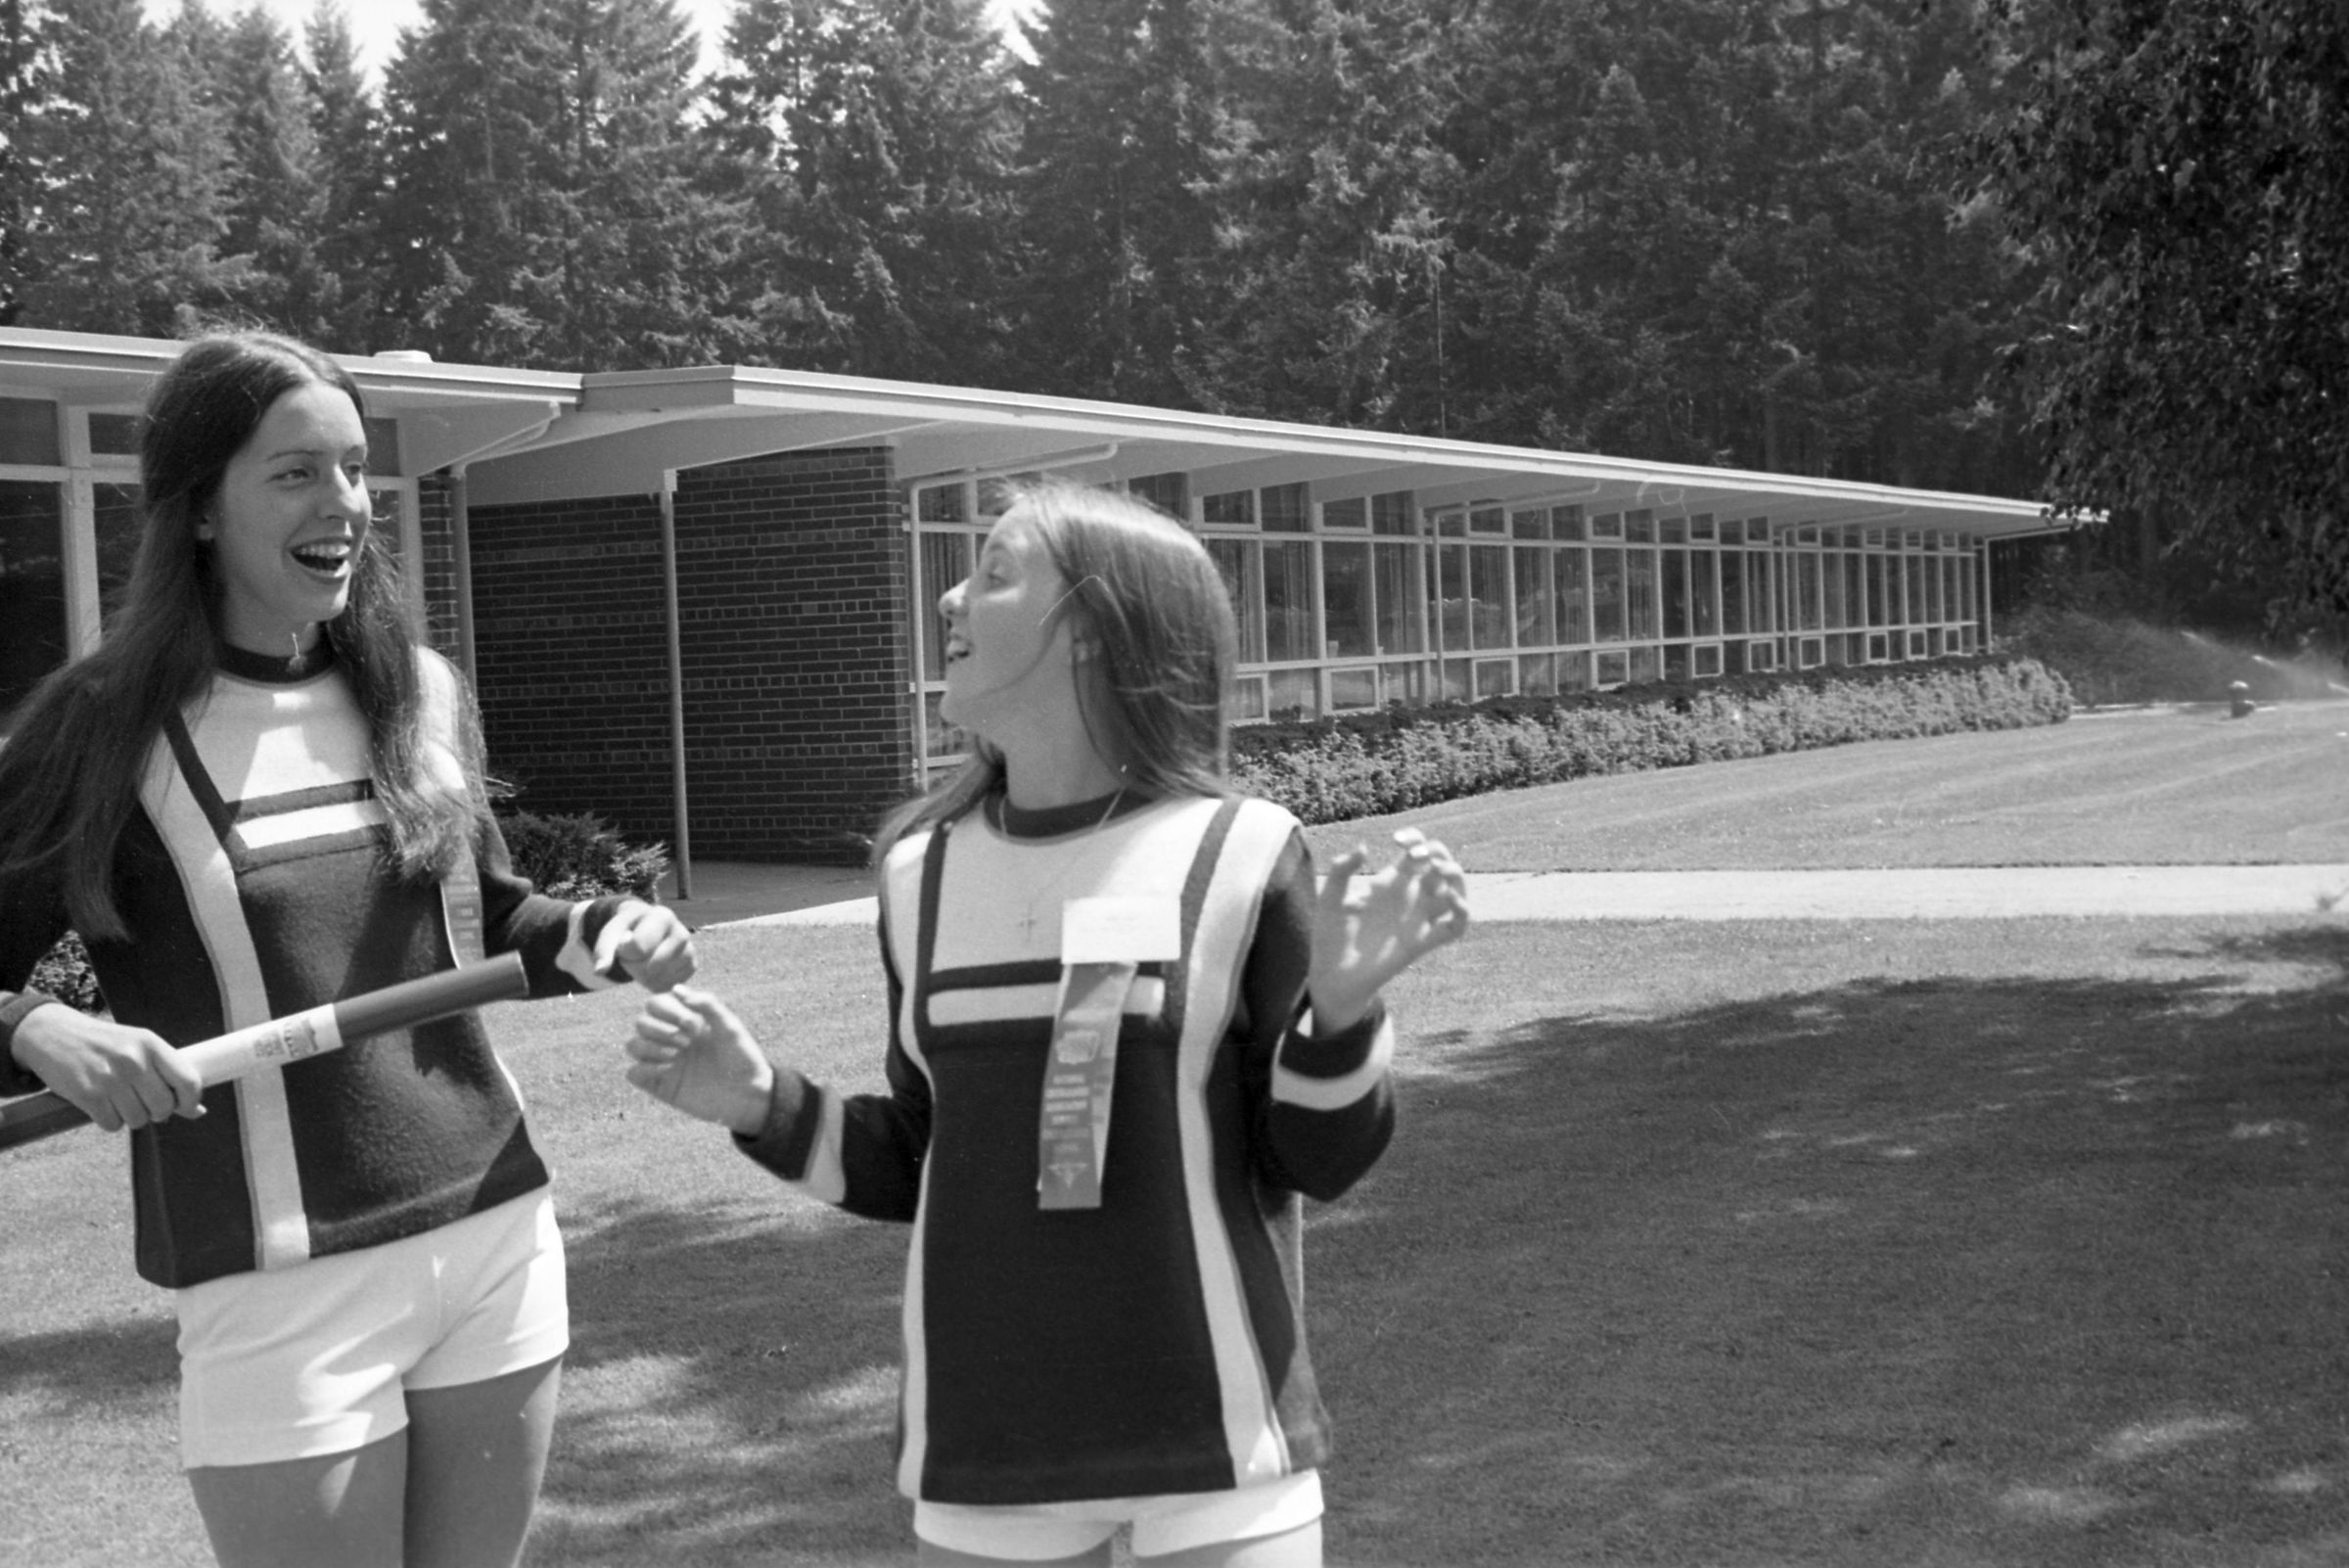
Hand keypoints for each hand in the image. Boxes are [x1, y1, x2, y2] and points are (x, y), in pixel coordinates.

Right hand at [10, 1003, 205, 1132]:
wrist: (53, 1035)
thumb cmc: (104, 1044)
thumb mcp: (139, 1046)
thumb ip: (169, 1073)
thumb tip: (198, 1110)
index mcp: (151, 1044)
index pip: (188, 1081)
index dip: (190, 1101)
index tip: (185, 1107)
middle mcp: (133, 1059)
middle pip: (164, 1107)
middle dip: (157, 1112)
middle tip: (143, 1101)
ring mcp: (109, 1078)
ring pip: (138, 1120)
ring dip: (131, 1116)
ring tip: (118, 1098)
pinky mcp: (88, 1095)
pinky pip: (112, 1125)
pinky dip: (109, 1120)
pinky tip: (102, 1103)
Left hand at [598, 900, 697, 991]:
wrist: (646, 927)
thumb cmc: (628, 929)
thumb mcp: (612, 933)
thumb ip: (603, 950)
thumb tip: (599, 971)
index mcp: (663, 916)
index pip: (638, 948)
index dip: (625, 952)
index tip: (625, 943)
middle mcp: (682, 933)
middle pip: (651, 967)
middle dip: (634, 966)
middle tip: (633, 955)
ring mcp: (690, 951)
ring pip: (660, 978)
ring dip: (644, 977)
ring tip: (642, 961)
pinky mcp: (692, 967)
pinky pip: (669, 985)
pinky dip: (656, 983)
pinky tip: (652, 969)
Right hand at [625, 984, 773, 1134]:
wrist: (748, 1094)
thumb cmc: (742, 1057)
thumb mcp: (730, 1026)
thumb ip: (706, 1004)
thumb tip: (676, 988)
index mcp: (684, 1021)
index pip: (655, 1004)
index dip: (667, 1010)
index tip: (692, 1025)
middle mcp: (670, 1039)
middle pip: (640, 1022)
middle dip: (659, 1029)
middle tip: (686, 1043)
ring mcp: (663, 1062)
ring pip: (632, 1045)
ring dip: (649, 1047)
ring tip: (675, 1056)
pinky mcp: (660, 1085)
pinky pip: (633, 1074)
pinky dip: (644, 1069)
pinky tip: (668, 1070)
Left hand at [1309, 827, 1470, 1031]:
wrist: (1332, 975)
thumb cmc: (1329, 937)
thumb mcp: (1330, 899)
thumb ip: (1341, 871)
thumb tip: (1364, 847)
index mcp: (1390, 883)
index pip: (1416, 851)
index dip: (1415, 838)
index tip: (1398, 840)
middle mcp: (1409, 898)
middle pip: (1441, 865)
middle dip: (1438, 852)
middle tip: (1417, 856)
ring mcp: (1418, 919)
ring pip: (1456, 892)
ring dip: (1456, 876)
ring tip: (1439, 871)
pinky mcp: (1422, 943)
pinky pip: (1456, 927)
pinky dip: (1463, 913)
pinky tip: (1452, 903)